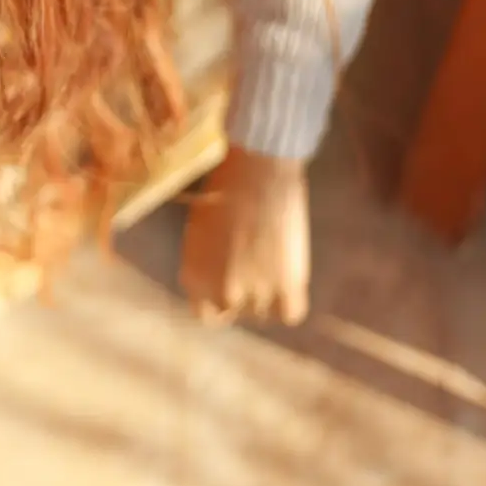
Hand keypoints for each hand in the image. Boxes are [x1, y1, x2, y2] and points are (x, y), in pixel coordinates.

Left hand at [179, 146, 310, 325]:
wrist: (257, 171)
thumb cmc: (225, 190)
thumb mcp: (200, 232)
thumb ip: (205, 265)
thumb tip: (218, 281)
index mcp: (194, 278)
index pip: (206, 314)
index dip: (220, 304)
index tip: (232, 290)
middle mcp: (221, 292)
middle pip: (237, 313)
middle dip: (246, 296)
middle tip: (257, 269)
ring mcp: (254, 292)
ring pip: (263, 314)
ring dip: (269, 295)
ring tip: (272, 263)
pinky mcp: (286, 286)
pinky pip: (290, 314)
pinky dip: (290, 302)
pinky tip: (289, 279)